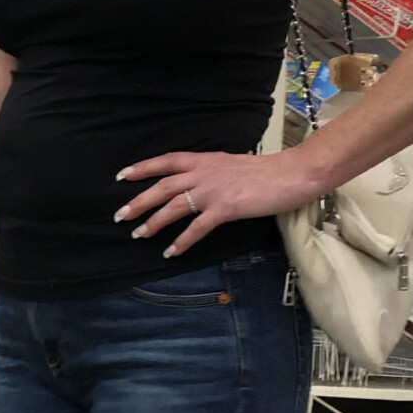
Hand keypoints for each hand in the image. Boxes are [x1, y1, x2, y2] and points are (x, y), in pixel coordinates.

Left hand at [114, 150, 304, 257]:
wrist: (291, 174)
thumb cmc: (267, 172)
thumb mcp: (232, 165)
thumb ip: (212, 172)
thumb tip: (198, 183)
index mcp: (205, 160)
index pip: (167, 161)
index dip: (143, 168)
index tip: (122, 176)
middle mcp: (204, 173)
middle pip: (163, 186)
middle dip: (139, 201)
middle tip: (120, 215)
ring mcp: (214, 190)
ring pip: (174, 206)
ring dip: (154, 222)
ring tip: (139, 234)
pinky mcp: (226, 208)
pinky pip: (197, 228)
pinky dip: (182, 241)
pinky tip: (171, 252)